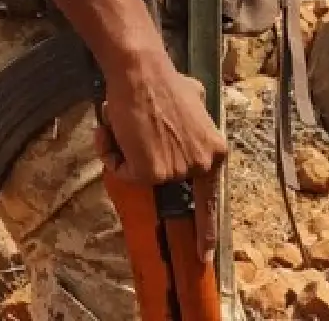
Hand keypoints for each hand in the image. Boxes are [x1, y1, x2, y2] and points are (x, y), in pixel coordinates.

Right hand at [95, 50, 227, 261]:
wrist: (142, 71)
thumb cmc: (164, 81)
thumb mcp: (197, 100)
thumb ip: (198, 122)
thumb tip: (191, 127)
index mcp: (215, 153)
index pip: (211, 201)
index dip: (206, 232)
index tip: (204, 257)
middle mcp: (201, 166)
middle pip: (165, 181)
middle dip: (143, 162)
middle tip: (132, 134)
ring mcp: (177, 172)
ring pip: (141, 176)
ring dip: (124, 153)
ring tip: (124, 123)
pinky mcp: (151, 173)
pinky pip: (123, 173)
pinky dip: (113, 155)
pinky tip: (114, 130)